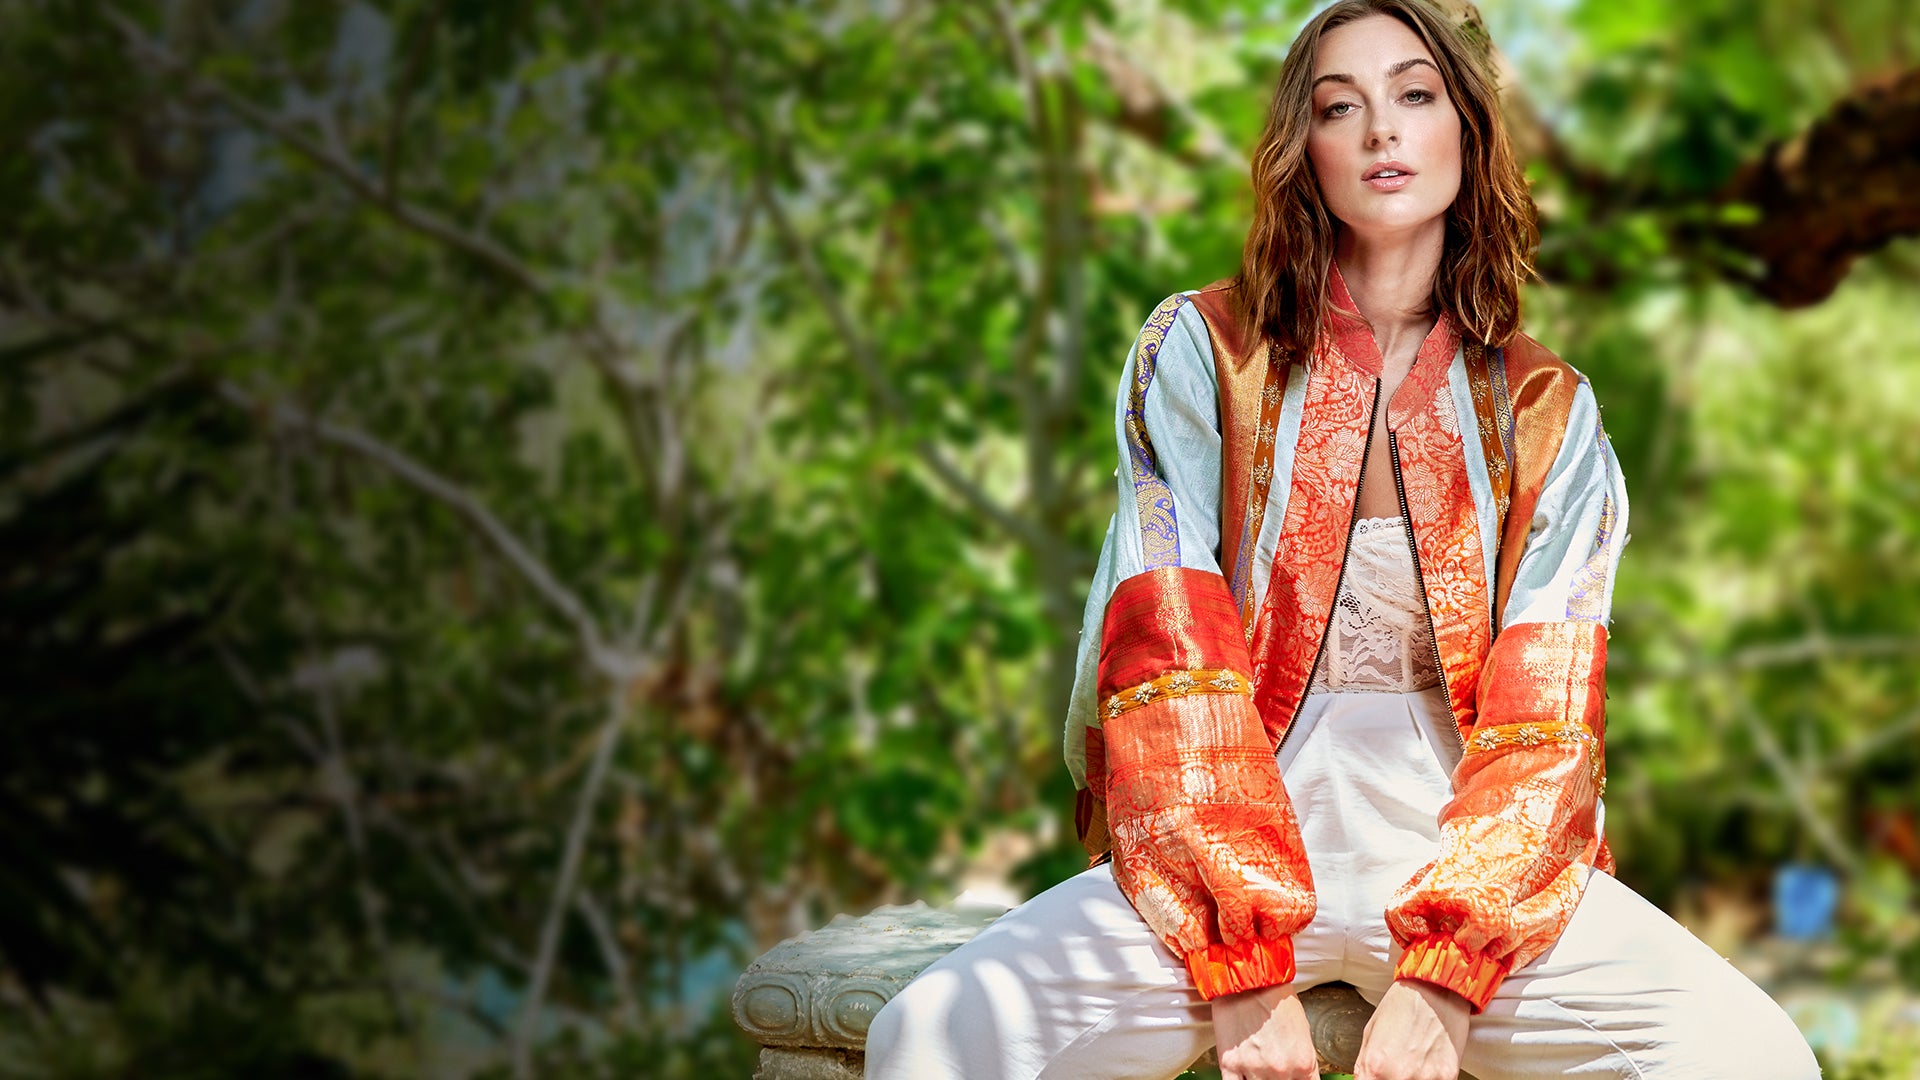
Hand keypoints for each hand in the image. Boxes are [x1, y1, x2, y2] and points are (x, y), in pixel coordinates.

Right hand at [1211, 984, 1318, 1079]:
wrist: (1247, 975)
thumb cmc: (1275, 996)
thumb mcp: (1303, 1030)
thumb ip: (1302, 1061)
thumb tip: (1299, 1076)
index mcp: (1303, 1062)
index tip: (1294, 1079)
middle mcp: (1280, 1070)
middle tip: (1276, 1072)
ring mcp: (1253, 1068)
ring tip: (1259, 1070)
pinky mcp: (1229, 1063)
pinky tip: (1243, 1078)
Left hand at [1353, 979, 1470, 1079]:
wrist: (1436, 989)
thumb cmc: (1402, 1006)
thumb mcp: (1370, 1033)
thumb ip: (1364, 1066)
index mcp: (1375, 1065)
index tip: (1376, 1078)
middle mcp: (1400, 1076)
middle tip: (1394, 1068)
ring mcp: (1426, 1079)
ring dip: (1412, 1079)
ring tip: (1413, 1062)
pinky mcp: (1448, 1077)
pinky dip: (1430, 1077)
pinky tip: (1428, 1062)